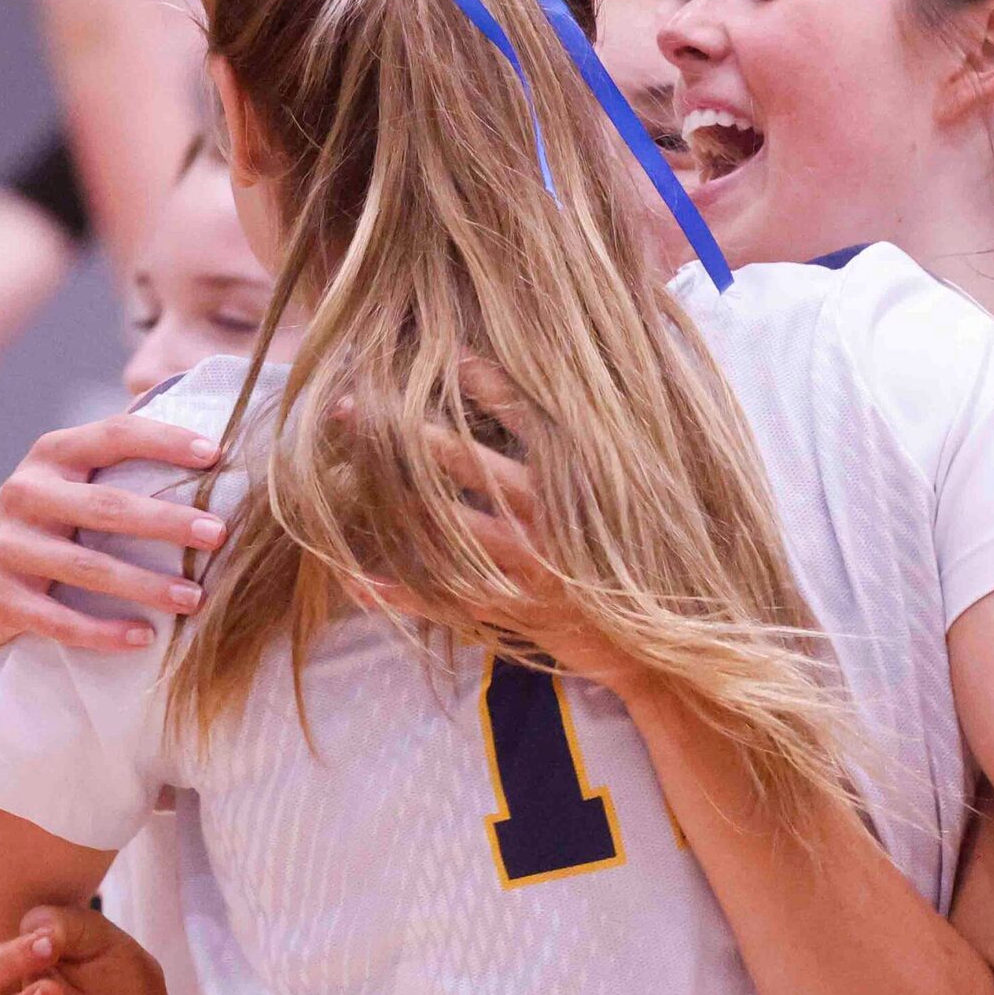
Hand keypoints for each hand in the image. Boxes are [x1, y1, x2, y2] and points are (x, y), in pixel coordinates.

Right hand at [0, 415, 223, 656]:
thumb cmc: (38, 524)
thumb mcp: (61, 484)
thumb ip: (114, 468)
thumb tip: (208, 455)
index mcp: (51, 457)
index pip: (113, 436)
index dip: (165, 441)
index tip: (215, 454)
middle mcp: (26, 494)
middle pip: (106, 506)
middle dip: (166, 521)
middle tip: (218, 534)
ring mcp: (8, 547)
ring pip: (86, 567)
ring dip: (145, 584)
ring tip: (194, 597)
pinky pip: (58, 620)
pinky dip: (104, 631)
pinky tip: (144, 637)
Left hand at [340, 364, 638, 694]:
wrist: (661, 644)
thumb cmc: (637, 558)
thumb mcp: (624, 496)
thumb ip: (590, 451)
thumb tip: (571, 387)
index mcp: (576, 476)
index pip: (522, 410)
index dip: (476, 377)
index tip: (431, 349)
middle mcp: (548, 514)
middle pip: (461, 459)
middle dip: (398, 430)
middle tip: (343, 406)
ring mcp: (526, 564)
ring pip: (441, 524)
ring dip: (384, 501)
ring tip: (332, 478)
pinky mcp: (511, 608)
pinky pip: (440, 596)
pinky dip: (393, 590)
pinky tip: (350, 578)